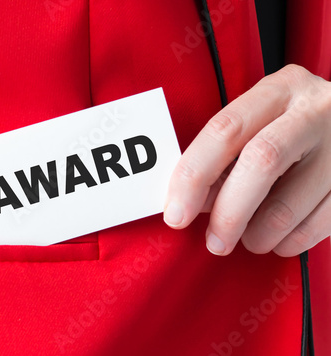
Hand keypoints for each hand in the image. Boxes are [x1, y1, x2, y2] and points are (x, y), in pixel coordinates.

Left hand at [163, 64, 330, 256]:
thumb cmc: (295, 126)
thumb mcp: (262, 121)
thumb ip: (228, 155)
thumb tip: (193, 202)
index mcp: (280, 90)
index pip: (224, 129)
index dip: (194, 174)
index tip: (175, 212)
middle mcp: (315, 110)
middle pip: (261, 161)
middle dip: (228, 211)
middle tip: (214, 241)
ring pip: (290, 204)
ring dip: (258, 234)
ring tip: (249, 238)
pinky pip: (319, 225)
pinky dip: (289, 241)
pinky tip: (278, 239)